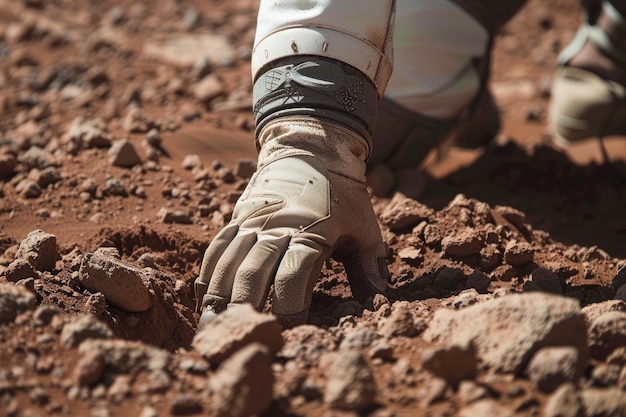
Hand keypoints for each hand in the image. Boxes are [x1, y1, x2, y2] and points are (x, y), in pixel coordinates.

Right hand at [194, 118, 388, 327]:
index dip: (288, 311)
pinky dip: (208, 274)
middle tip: (242, 340)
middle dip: (246, 311)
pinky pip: (216, 248)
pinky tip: (202, 299)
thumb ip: (371, 269)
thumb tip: (376, 306)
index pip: (292, 280)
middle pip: (252, 275)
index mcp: (310, 234)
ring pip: (228, 263)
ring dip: (219, 297)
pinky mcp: (238, 219)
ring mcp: (252, 223)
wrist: (313, 149)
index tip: (287, 334)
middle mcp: (275, 229)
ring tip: (212, 327)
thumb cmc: (344, 195)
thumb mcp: (366, 229)